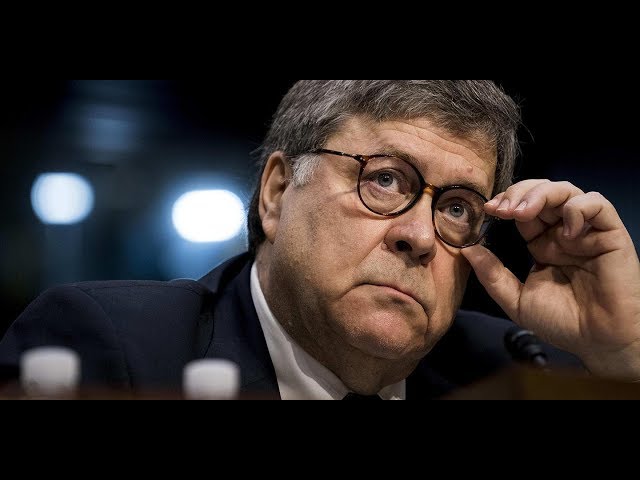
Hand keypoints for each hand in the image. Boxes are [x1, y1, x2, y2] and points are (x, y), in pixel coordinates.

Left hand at [462, 180, 639, 379]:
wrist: (599, 343)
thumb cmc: (563, 323)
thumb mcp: (517, 300)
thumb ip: (492, 275)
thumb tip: (466, 249)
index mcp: (542, 244)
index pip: (522, 209)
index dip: (505, 203)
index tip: (488, 209)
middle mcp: (563, 233)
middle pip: (541, 192)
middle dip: (518, 193)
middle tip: (503, 209)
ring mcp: (586, 232)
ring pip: (566, 191)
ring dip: (541, 194)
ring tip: (523, 211)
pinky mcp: (610, 234)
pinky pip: (597, 204)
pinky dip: (577, 208)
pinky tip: (565, 231)